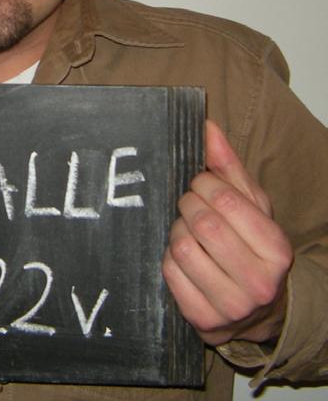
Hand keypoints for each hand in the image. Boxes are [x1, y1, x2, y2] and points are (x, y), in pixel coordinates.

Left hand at [162, 121, 292, 345]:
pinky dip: (168, 258)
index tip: (199, 185)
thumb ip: (228, 166)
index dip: (203, 184)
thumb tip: (206, 126)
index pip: (226, 200)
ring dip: (176, 231)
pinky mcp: (202, 319)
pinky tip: (182, 257)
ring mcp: (230, 305)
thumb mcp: (251, 206)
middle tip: (188, 206)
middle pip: (201, 223)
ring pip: (180, 246)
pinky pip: (168, 272)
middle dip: (187, 205)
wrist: (257, 309)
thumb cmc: (251, 246)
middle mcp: (259, 282)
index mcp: (277, 249)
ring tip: (187, 231)